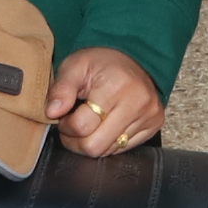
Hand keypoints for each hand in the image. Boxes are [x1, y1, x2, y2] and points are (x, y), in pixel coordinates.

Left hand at [46, 48, 162, 155]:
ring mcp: (148, 117)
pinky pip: (123, 149)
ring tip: (90, 122)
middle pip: (96, 146)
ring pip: (109, 151)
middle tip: (73, 124)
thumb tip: (52, 112)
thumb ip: (61, 89)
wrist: (134, 57)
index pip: (82, 126)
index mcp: (116, 87)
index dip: (65, 126)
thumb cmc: (102, 62)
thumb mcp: (75, 66)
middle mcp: (137, 104)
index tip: (63, 116)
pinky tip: (105, 125)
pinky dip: (109, 141)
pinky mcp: (154, 125)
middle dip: (76, 140)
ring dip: (92, 141)